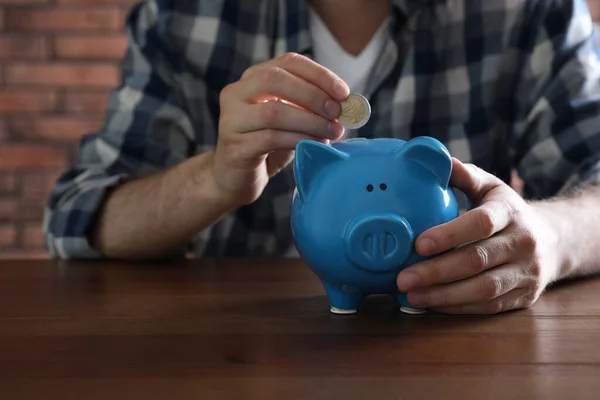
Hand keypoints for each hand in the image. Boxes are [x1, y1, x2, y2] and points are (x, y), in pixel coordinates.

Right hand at [212, 52, 348, 205]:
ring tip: (333, 132)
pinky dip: (299, 140)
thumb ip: (309, 106)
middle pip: (275, 80)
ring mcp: (232, 120)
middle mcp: (237, 93)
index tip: (343, 92)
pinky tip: (315, 144)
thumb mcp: (289, 119)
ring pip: (274, 112)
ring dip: (310, 121)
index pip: (288, 63)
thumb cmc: (266, 145)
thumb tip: (345, 104)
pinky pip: (271, 139)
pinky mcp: (235, 146)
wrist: (235, 178)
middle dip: (313, 95)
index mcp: (253, 78)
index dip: (319, 74)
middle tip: (337, 112)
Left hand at [396, 159, 561, 314]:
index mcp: (511, 212)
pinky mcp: (524, 297)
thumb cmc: (507, 212)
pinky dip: (458, 308)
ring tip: (412, 295)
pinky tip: (432, 304)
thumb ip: (464, 176)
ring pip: (483, 289)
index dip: (449, 234)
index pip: (481, 223)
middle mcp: (523, 243)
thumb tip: (436, 160)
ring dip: (444, 295)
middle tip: (403, 278)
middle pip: (477, 260)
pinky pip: (488, 307)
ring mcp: (526, 273)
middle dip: (436, 272)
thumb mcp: (490, 188)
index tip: (418, 244)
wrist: (552, 241)